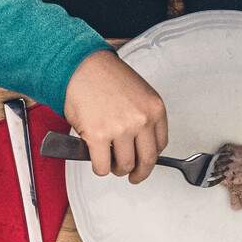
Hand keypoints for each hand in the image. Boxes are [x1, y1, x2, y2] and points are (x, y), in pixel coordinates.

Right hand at [63, 50, 169, 182]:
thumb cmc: (105, 76)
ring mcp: (120, 129)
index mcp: (154, 108)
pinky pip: (102, 166)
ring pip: (124, 166)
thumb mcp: (138, 92)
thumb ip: (144, 117)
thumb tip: (141, 144)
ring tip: (110, 162)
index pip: (161, 145)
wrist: (80, 65)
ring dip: (116, 169)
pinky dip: (99, 168)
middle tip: (134, 176)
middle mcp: (141, 119)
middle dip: (139, 173)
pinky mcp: (98, 136)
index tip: (145, 161)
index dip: (151, 157)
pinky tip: (96, 159)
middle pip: (147, 161)